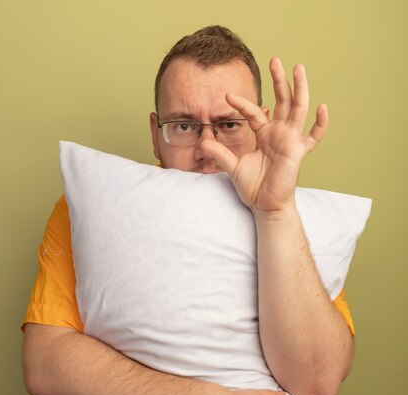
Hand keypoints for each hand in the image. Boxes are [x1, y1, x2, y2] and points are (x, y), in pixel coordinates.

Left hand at [201, 58, 328, 214]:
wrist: (265, 205)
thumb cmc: (252, 188)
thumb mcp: (232, 167)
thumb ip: (219, 153)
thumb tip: (202, 141)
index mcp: (264, 134)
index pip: (254, 112)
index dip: (241, 104)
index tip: (226, 97)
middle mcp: (279, 133)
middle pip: (282, 101)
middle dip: (279, 80)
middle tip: (276, 59)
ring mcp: (291, 140)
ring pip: (298, 108)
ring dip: (299, 88)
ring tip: (298, 67)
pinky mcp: (298, 151)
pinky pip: (314, 136)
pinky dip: (320, 123)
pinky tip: (322, 107)